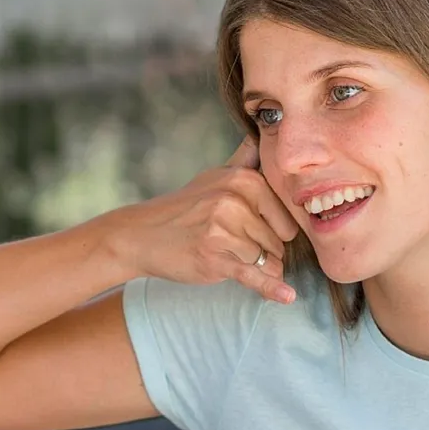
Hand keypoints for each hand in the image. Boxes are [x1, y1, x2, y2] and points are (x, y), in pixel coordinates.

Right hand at [105, 138, 300, 302]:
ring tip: (226, 257)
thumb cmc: (183, 208)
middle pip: (280, 241)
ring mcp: (224, 230)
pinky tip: (286, 297)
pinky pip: (254, 275)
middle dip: (266, 250)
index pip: (287, 215)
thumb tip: (263, 131)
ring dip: (256, 268)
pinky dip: (271, 288)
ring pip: (268, 261)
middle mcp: (236, 201)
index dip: (275, 229)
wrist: (141, 235)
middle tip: (234, 246)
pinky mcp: (214, 258)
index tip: (252, 231)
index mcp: (244, 179)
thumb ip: (243, 159)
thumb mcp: (213, 176)